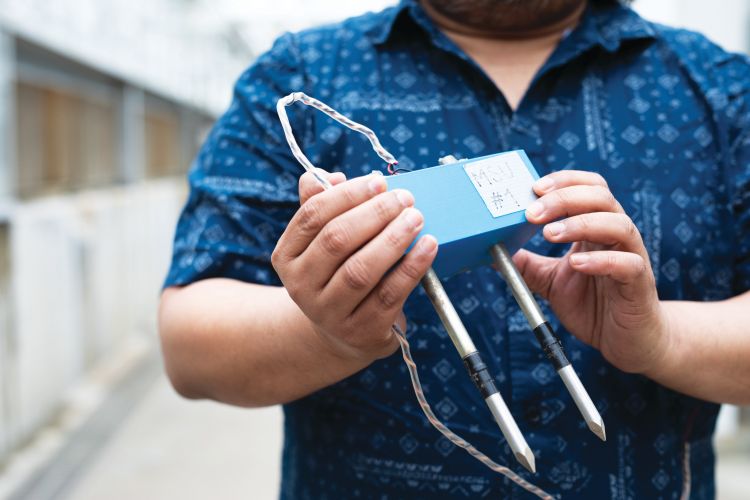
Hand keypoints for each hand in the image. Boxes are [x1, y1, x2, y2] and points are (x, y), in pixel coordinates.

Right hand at [272, 170, 437, 362]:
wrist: (342, 334)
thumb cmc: (337, 273)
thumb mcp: (322, 242)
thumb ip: (322, 204)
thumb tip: (332, 176)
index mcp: (287, 256)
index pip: (312, 217)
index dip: (346, 195)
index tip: (378, 182)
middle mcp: (302, 286)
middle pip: (336, 241)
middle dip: (374, 214)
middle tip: (404, 198)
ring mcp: (330, 313)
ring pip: (361, 270)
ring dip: (393, 239)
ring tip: (416, 218)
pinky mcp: (362, 331)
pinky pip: (390, 295)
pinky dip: (412, 267)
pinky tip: (428, 246)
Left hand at [514, 170, 669, 374]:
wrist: (627, 341)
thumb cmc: (593, 305)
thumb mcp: (551, 281)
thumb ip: (527, 265)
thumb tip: (494, 252)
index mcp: (596, 228)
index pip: (589, 187)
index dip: (564, 181)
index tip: (534, 188)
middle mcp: (616, 236)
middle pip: (601, 198)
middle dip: (564, 198)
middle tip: (533, 213)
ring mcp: (632, 257)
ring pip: (618, 225)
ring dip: (581, 224)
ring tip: (551, 233)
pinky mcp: (639, 284)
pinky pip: (627, 264)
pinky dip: (601, 261)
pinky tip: (576, 263)